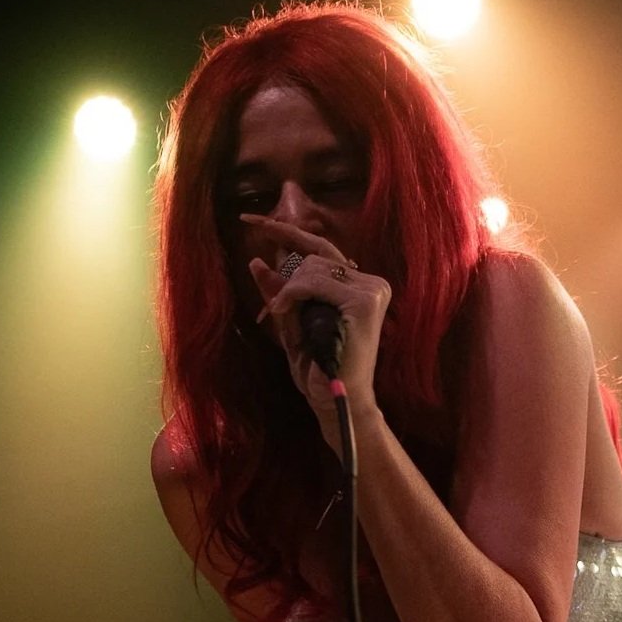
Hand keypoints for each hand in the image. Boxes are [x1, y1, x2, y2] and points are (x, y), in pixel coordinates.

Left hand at [244, 218, 390, 430]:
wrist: (336, 401)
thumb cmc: (319, 370)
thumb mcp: (291, 324)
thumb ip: (279, 293)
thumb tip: (256, 259)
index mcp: (358, 286)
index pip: (321, 248)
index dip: (287, 232)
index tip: (251, 220)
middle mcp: (370, 282)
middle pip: (315, 255)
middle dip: (290, 281)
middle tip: (280, 312)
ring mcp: (370, 290)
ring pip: (312, 266)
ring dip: (291, 293)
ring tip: (291, 323)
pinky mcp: (363, 302)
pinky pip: (314, 280)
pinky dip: (294, 294)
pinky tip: (287, 313)